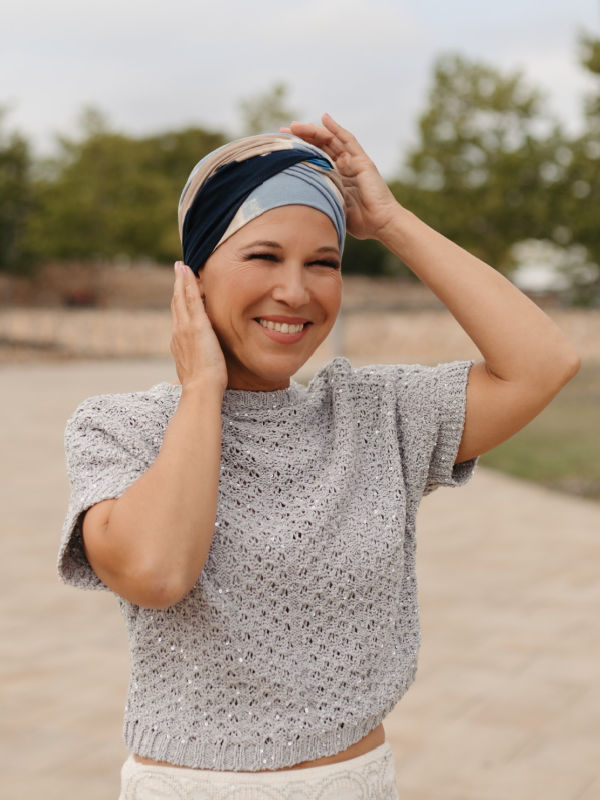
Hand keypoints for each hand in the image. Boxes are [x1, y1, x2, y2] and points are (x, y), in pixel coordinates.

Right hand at [170, 262, 227, 392]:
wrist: (201, 389)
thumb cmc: (202, 386)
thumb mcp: (196, 371)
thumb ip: (196, 362)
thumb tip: (197, 364)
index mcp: (178, 342)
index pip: (178, 317)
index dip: (178, 302)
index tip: (179, 291)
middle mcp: (178, 332)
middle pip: (176, 303)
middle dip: (177, 285)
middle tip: (178, 269)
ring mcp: (185, 328)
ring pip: (181, 298)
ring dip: (181, 280)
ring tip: (181, 266)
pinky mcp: (197, 325)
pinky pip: (191, 299)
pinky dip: (188, 284)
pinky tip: (188, 272)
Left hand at [282, 113, 399, 240]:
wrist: (381, 224)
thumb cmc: (360, 223)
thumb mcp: (332, 208)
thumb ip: (319, 200)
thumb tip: (293, 202)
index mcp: (336, 179)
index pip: (315, 159)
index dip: (299, 152)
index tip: (281, 148)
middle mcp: (344, 167)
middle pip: (320, 146)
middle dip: (302, 138)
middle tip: (283, 131)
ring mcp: (353, 162)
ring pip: (330, 140)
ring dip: (313, 131)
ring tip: (296, 125)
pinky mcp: (362, 161)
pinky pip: (348, 140)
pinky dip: (336, 128)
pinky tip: (324, 118)